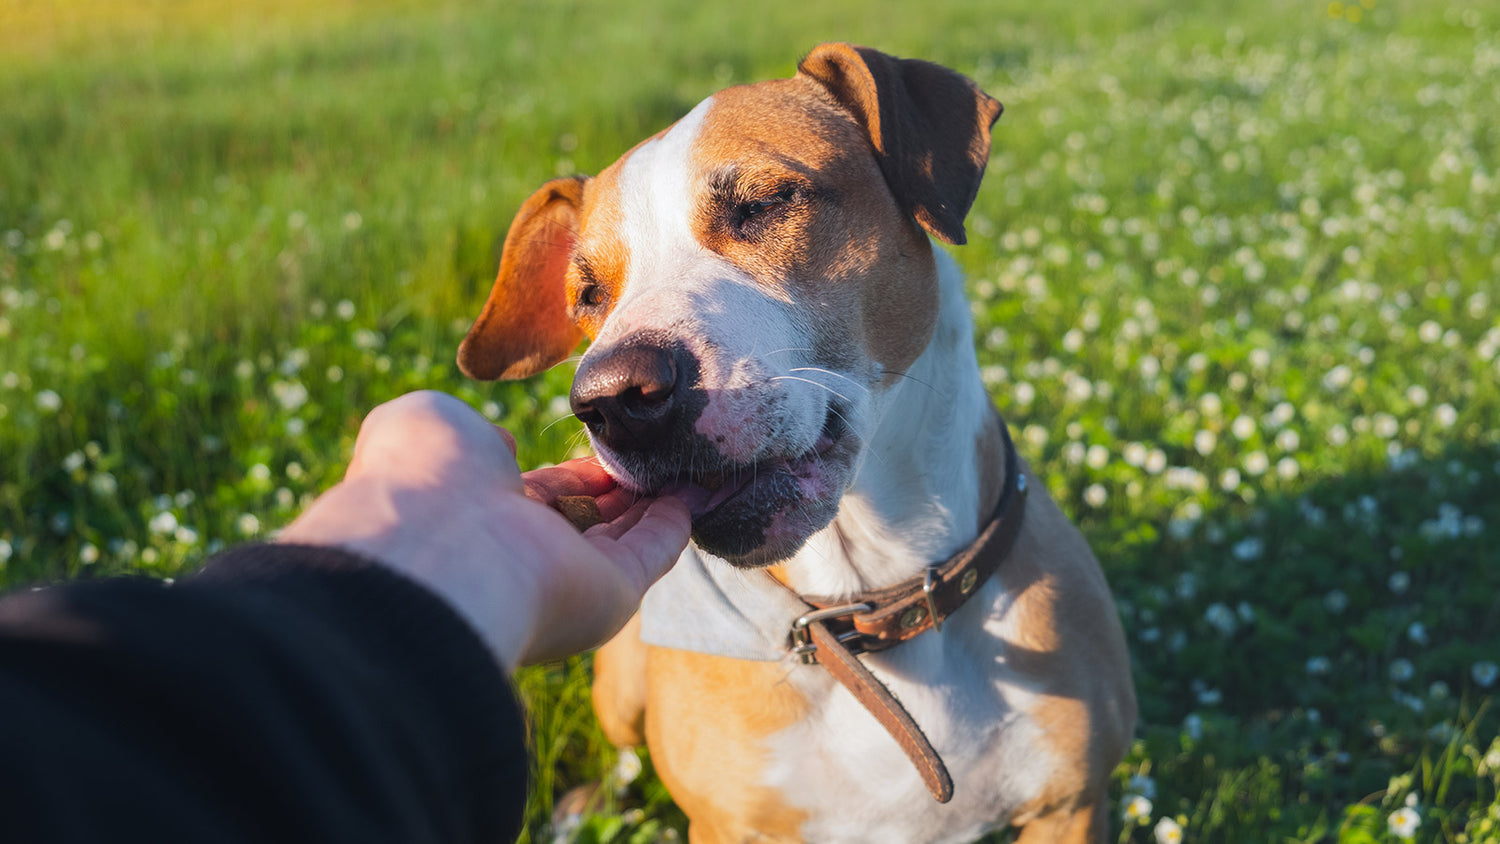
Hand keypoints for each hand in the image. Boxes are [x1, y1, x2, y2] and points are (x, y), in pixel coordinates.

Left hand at [278, 391, 690, 669]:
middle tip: (661, 453)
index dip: (574, 472)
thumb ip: (469, 431)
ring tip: (695, 464)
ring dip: (658, 502)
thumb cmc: (421, 479)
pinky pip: (651, 554)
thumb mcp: (428, 424)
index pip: (538, 495)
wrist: (434, 549)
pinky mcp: (610, 596)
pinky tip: (698, 492)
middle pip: (587, 519)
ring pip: (624, 537)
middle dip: (623, 488)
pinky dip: (676, 523)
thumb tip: (507, 450)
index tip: (609, 442)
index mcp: (476, 516)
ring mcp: (566, 578)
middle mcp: (522, 554)